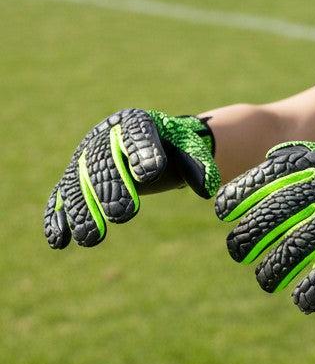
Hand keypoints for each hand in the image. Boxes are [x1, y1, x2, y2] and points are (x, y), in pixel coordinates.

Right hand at [44, 108, 219, 248]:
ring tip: (92, 238)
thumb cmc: (174, 148)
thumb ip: (198, 165)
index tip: (150, 173)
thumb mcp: (190, 151)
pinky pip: (62, 197)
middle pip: (101, 161)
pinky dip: (58, 218)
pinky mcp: (74, 180)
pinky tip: (59, 241)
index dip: (142, 151)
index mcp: (135, 122)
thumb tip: (207, 189)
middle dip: (110, 187)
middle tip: (124, 214)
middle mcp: (103, 137)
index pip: (136, 133)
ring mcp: (85, 159)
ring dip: (82, 211)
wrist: (156, 149)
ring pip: (78, 183)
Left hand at [216, 141, 314, 312]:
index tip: (222, 212)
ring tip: (265, 281)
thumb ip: (306, 157)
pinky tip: (302, 302)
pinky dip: (313, 292)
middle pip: (274, 216)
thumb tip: (267, 156)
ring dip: (273, 270)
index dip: (241, 195)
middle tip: (236, 252)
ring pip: (295, 249)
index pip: (270, 177)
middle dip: (247, 237)